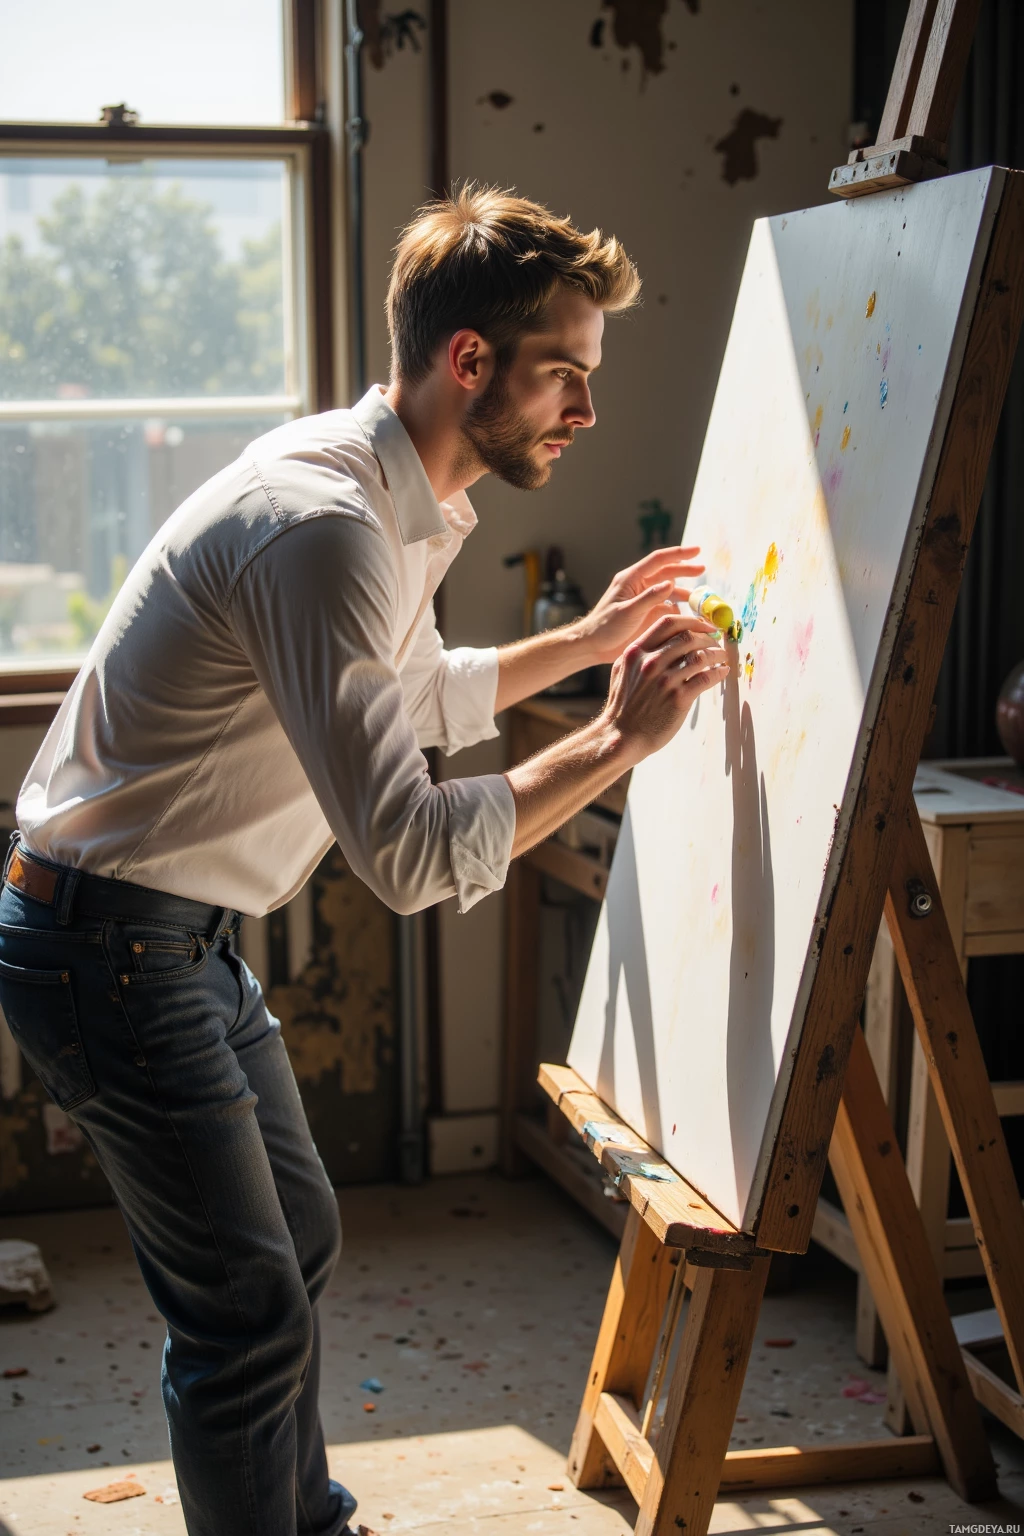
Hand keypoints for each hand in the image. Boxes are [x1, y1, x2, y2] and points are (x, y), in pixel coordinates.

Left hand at [574, 545, 708, 665]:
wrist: (592, 646)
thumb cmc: (604, 627)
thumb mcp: (627, 611)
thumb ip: (649, 598)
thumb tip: (671, 583)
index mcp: (631, 579)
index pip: (658, 560)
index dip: (678, 554)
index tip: (697, 550)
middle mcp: (638, 586)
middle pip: (666, 572)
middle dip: (685, 569)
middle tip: (703, 569)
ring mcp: (643, 600)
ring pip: (668, 590)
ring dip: (684, 591)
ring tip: (699, 597)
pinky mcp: (646, 613)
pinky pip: (665, 606)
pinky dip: (678, 608)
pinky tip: (687, 614)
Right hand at [602, 612, 730, 763]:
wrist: (622, 736)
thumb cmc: (623, 705)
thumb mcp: (623, 670)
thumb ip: (640, 653)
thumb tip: (664, 640)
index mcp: (636, 652)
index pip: (668, 623)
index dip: (692, 621)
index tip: (704, 626)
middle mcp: (651, 662)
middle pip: (688, 637)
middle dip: (707, 637)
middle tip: (716, 642)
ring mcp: (665, 680)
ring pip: (700, 656)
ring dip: (716, 654)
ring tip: (721, 656)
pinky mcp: (679, 698)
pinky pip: (706, 678)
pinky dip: (718, 672)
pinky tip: (722, 671)